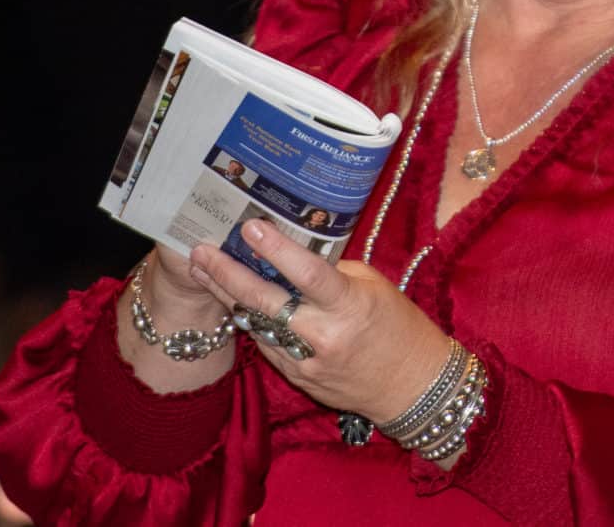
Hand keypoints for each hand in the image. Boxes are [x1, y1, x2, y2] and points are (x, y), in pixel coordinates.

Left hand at [188, 220, 450, 423]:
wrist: (412, 386)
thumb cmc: (400, 328)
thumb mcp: (374, 288)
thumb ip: (333, 274)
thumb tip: (293, 257)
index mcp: (349, 306)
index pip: (307, 274)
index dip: (277, 250)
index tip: (250, 226)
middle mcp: (324, 335)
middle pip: (266, 302)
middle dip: (229, 274)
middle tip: (201, 251)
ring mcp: (307, 361)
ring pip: (257, 325)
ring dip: (229, 297)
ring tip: (204, 271)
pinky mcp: (299, 378)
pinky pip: (269, 345)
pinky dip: (253, 322)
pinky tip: (234, 302)